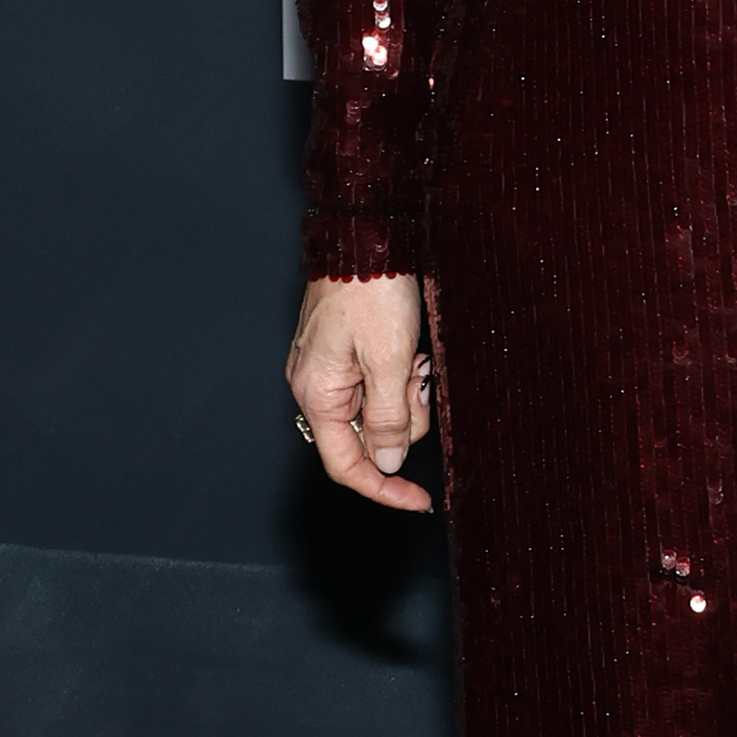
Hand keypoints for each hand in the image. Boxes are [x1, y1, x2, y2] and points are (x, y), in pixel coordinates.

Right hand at [288, 272, 433, 509]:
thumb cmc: (371, 290)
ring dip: (405, 392)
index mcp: (318, 395)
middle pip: (368, 438)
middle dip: (404, 420)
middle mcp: (316, 387)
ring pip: (379, 410)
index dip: (384, 489)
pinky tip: (410, 350)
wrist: (365, 236)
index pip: (346, 466)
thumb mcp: (389, 360)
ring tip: (414, 355)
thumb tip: (386, 463)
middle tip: (420, 378)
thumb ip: (387, 418)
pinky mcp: (346, 353)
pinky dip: (400, 376)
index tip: (421, 500)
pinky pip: (378, 384)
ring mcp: (330, 370)